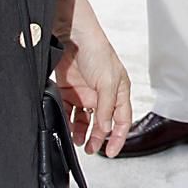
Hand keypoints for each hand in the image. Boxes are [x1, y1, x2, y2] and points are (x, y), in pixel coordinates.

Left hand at [52, 1, 131, 155]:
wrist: (73, 35)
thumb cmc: (97, 51)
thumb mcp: (107, 81)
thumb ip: (106, 107)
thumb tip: (105, 128)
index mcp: (119, 92)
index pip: (122, 120)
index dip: (117, 137)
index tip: (111, 152)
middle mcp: (103, 94)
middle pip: (102, 123)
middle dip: (97, 138)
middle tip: (91, 149)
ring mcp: (86, 93)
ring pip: (85, 119)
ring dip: (81, 131)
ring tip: (77, 140)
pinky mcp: (69, 90)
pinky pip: (69, 111)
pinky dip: (67, 120)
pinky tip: (65, 126)